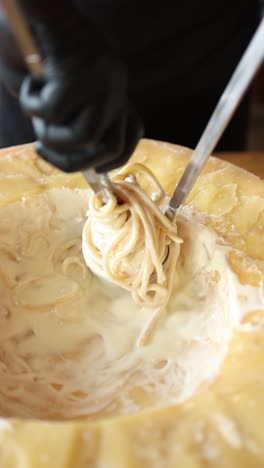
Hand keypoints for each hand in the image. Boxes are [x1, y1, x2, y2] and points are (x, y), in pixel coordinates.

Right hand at [1, 1, 142, 171]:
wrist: (30, 4)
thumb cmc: (36, 45)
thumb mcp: (59, 91)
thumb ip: (70, 121)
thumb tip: (69, 154)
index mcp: (115, 88)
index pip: (131, 136)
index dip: (111, 161)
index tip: (86, 167)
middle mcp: (116, 85)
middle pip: (110, 148)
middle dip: (72, 163)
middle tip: (41, 150)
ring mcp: (102, 78)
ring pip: (86, 137)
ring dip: (52, 137)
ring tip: (34, 113)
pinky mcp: (80, 71)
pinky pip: (55, 111)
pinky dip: (33, 105)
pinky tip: (29, 82)